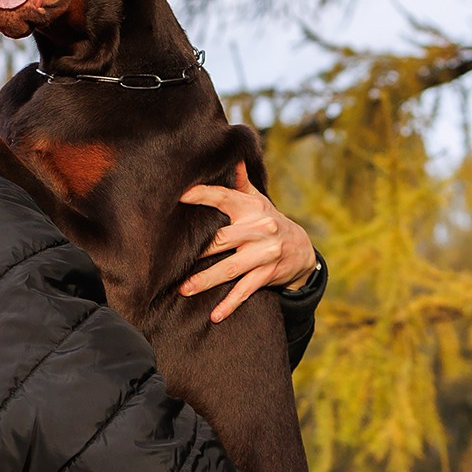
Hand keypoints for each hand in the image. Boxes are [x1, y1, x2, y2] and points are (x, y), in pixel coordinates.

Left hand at [178, 163, 318, 322]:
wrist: (302, 251)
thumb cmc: (269, 223)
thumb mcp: (259, 201)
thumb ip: (242, 183)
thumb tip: (232, 156)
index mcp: (252, 208)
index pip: (224, 197)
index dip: (201, 195)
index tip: (179, 195)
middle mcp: (258, 228)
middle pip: (220, 239)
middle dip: (196, 251)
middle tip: (168, 260)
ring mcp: (263, 253)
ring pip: (229, 268)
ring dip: (204, 280)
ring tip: (183, 290)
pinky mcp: (268, 274)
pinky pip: (245, 290)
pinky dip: (230, 304)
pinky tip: (215, 315)